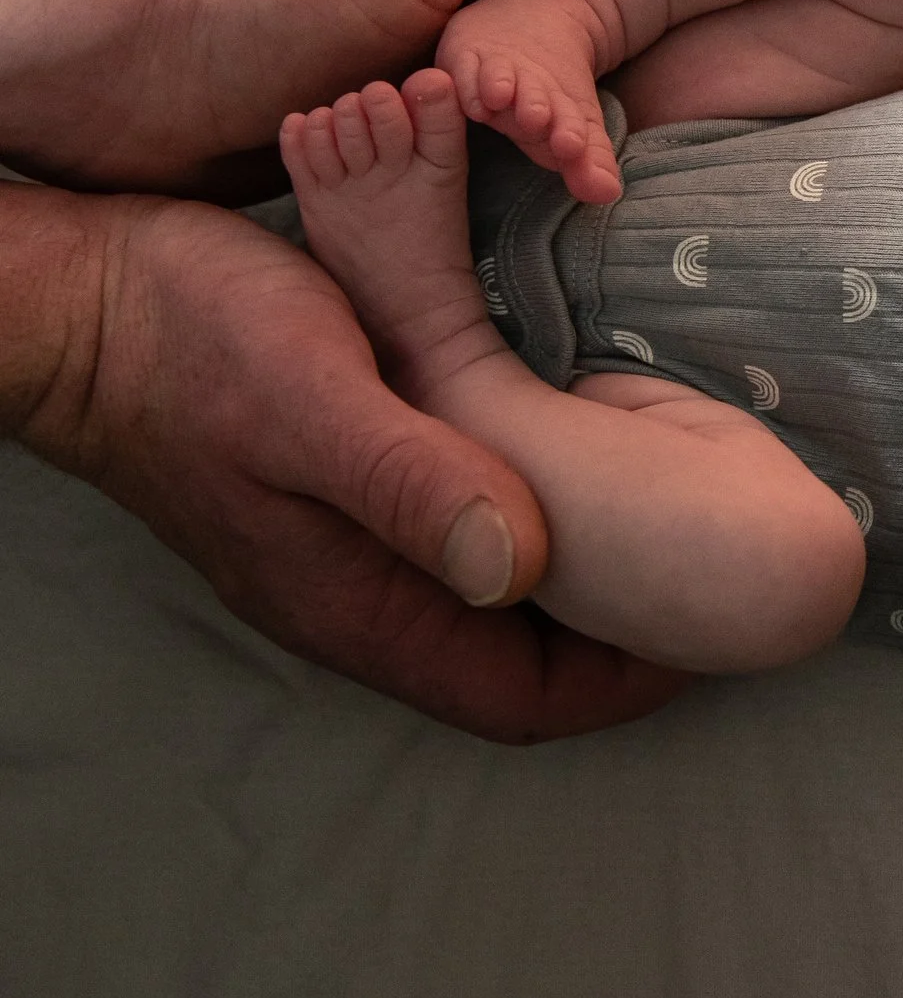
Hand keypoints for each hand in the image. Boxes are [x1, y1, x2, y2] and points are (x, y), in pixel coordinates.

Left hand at [0, 0, 681, 198]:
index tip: (660, 10)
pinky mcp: (393, 56)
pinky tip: (523, 144)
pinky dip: (500, 109)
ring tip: (567, 140)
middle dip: (591, 19)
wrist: (145, 69)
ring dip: (546, 79)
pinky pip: (478, 78)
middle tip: (606, 94)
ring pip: (529, 26)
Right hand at [8, 188, 684, 739]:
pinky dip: (544, 515)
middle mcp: (367, 598)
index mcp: (364, 606)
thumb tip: (524, 567)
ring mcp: (358, 549)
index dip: (629, 684)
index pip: (525, 701)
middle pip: (526, 663)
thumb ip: (413, 484)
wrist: (85, 295)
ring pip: (502, 602)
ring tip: (684, 522)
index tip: (718, 632)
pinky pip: (472, 534)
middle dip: (628, 637)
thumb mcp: (315, 397)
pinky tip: (592, 460)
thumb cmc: (190, 340)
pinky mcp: (357, 491)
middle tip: (723, 573)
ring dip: (590, 577)